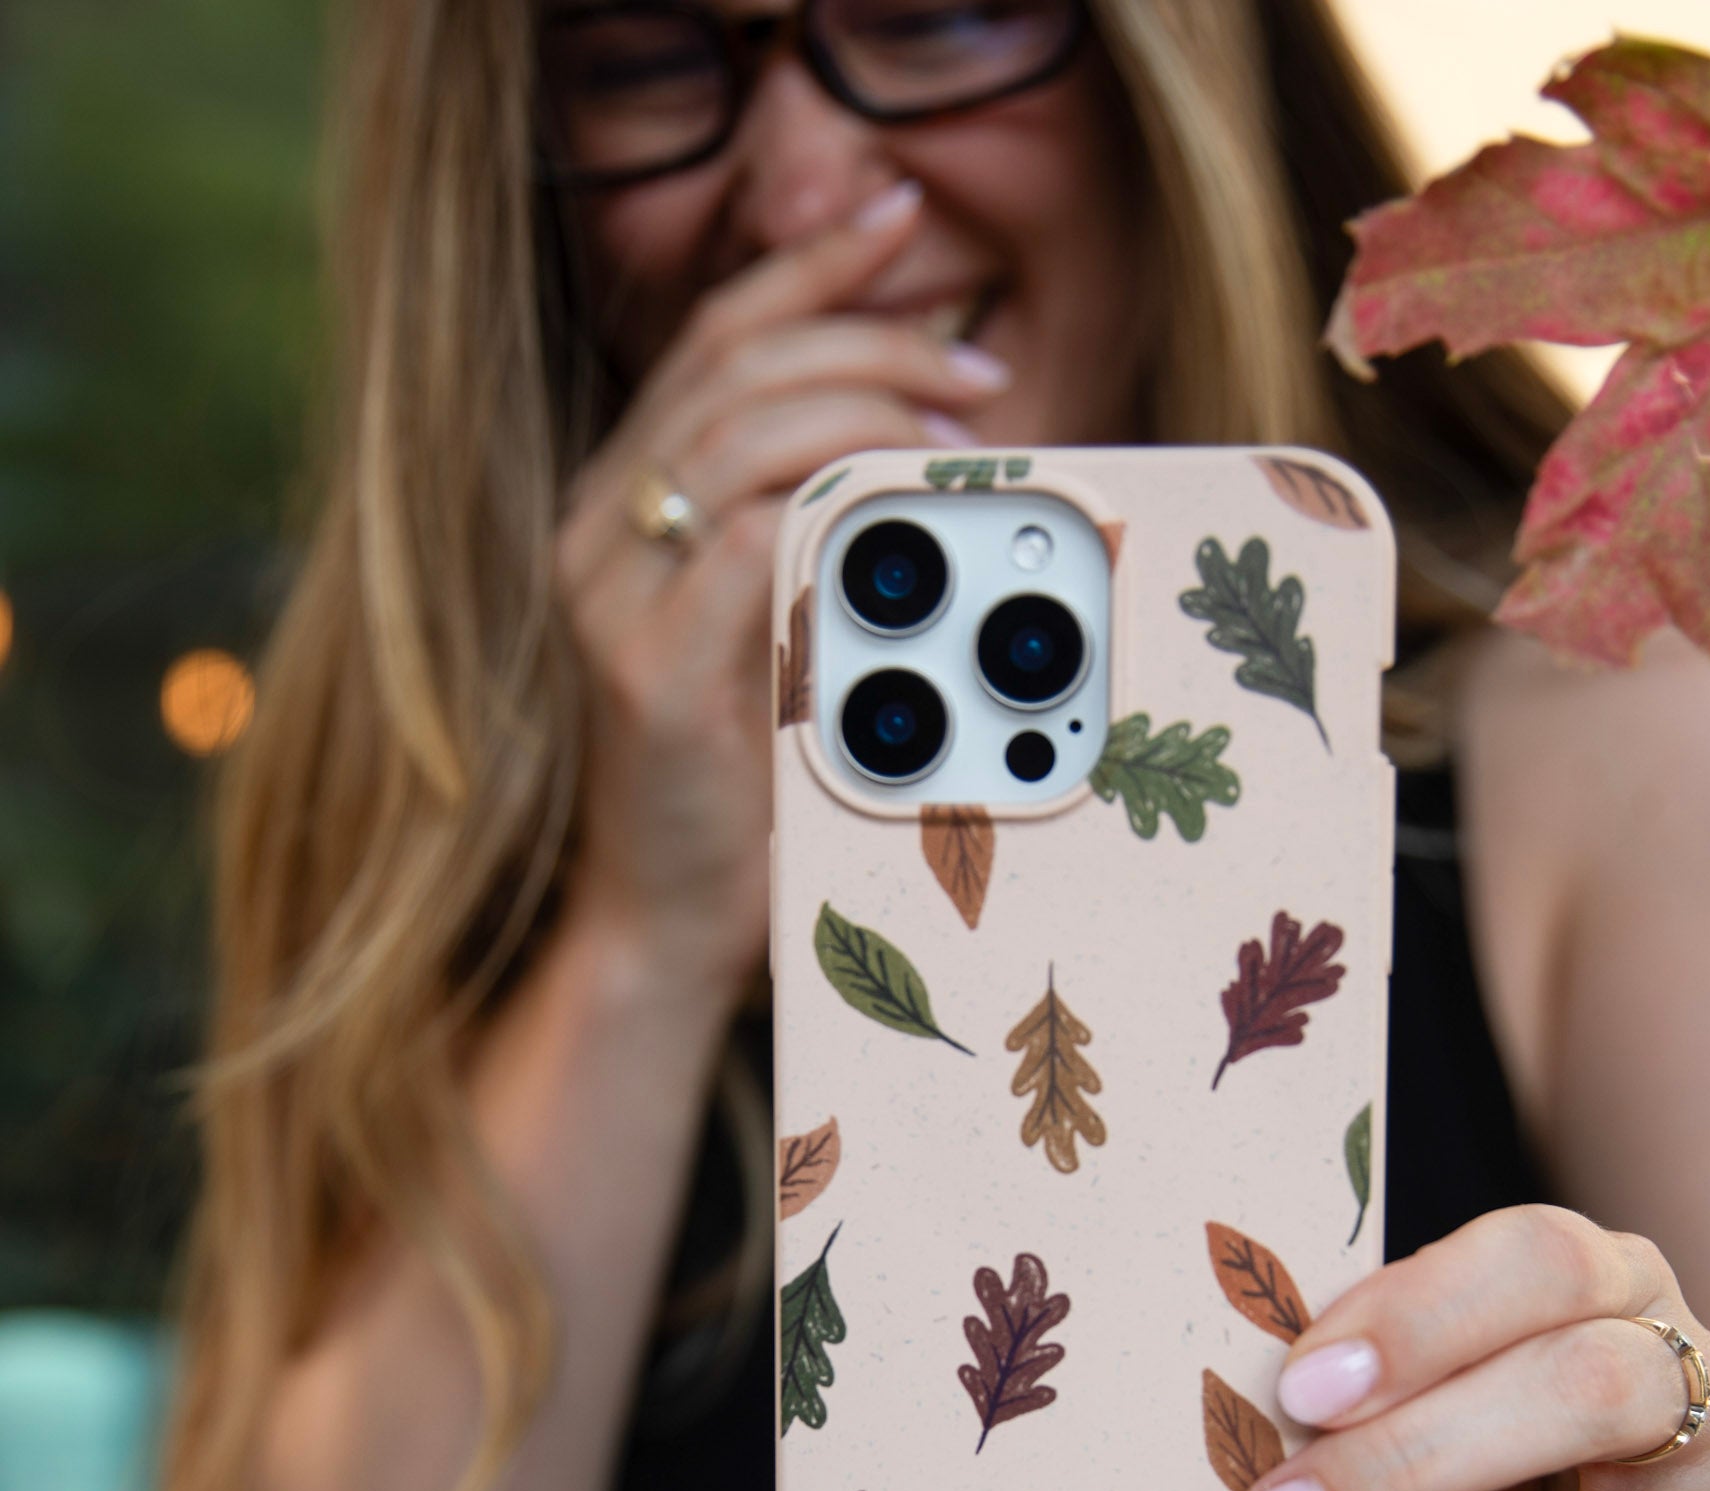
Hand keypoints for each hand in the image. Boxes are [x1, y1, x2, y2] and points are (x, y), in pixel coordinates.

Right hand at [552, 180, 1011, 980]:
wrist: (664, 917)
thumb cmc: (743, 777)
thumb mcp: (780, 629)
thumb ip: (820, 535)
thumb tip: (935, 449)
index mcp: (627, 503)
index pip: (710, 336)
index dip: (806, 266)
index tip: (901, 219)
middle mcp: (599, 530)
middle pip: (733, 364)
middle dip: (870, 338)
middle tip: (975, 367)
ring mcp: (611, 598)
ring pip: (741, 436)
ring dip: (868, 414)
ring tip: (958, 440)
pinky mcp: (646, 670)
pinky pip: (745, 545)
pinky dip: (837, 514)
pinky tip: (908, 522)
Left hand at [1227, 1204, 1709, 1490]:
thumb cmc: (1490, 1470)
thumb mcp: (1429, 1410)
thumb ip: (1360, 1401)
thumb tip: (1226, 1427)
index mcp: (1608, 1281)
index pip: (1536, 1260)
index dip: (1419, 1317)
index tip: (1297, 1387)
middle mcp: (1698, 1374)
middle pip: (1585, 1386)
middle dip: (1408, 1459)